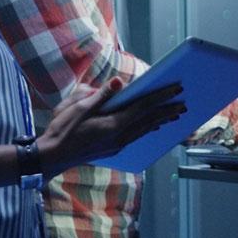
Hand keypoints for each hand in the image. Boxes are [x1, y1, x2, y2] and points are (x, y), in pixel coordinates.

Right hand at [37, 79, 184, 176]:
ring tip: (174, 115)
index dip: (161, 96)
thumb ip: (100, 95)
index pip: (143, 107)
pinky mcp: (112, 148)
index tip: (176, 88)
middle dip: (167, 111)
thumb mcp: (77, 107)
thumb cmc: (62, 129)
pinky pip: (136, 135)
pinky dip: (147, 128)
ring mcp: (117, 144)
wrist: (52, 155)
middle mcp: (119, 137)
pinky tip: (151, 126)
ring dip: (160, 121)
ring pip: (144, 130)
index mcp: (113, 124)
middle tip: (184, 103)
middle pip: (149, 121)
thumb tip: (117, 82)